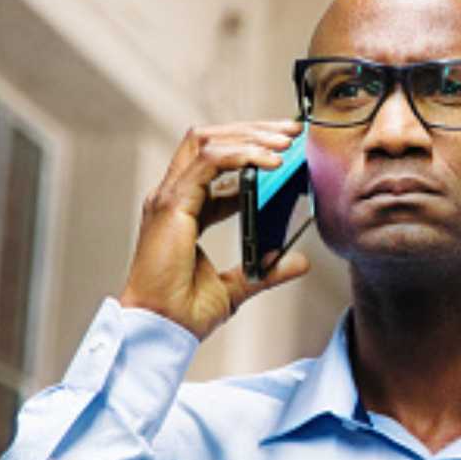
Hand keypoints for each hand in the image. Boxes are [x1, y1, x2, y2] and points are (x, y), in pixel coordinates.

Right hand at [119, 121, 310, 338]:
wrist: (162, 329)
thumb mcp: (238, 285)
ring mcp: (169, 198)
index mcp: (184, 209)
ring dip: (250, 136)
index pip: (215, 162)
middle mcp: (173, 197)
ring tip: (285, 141)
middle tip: (291, 132)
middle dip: (252, 130)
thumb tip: (298, 260)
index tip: (286, 148)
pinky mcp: (172, 205)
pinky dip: (242, 155)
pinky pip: (209, 162)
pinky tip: (270, 161)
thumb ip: (267, 270)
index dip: (251, 149)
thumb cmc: (185, 311)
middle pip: (211, 141)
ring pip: (208, 142)